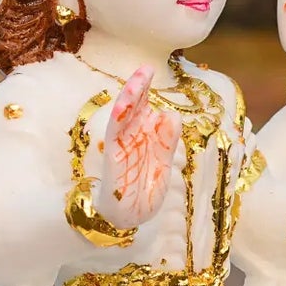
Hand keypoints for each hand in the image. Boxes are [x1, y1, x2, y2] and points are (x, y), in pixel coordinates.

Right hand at [95, 66, 180, 228]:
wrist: (130, 216)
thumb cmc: (144, 188)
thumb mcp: (163, 162)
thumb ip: (167, 140)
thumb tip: (171, 114)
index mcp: (146, 135)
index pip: (147, 108)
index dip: (148, 91)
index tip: (150, 71)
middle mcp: (133, 136)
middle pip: (135, 107)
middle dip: (140, 87)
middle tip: (146, 69)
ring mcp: (123, 145)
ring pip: (124, 116)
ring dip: (130, 97)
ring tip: (138, 81)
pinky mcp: (115, 157)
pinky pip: (116, 135)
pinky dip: (119, 120)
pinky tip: (124, 106)